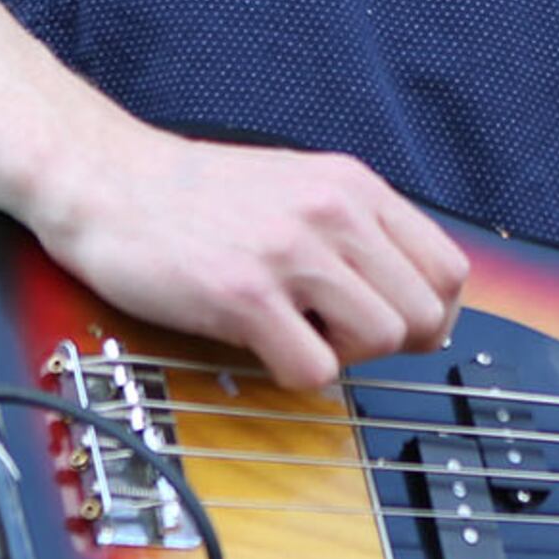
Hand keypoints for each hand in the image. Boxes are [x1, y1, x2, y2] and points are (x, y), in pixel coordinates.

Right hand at [28, 115, 469, 390]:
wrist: (109, 182)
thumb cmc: (198, 196)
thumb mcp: (300, 186)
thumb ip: (356, 229)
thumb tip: (408, 295)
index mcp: (354, 187)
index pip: (448, 270)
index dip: (429, 315)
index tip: (393, 327)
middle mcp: (334, 213)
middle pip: (424, 314)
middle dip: (389, 343)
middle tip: (337, 336)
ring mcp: (291, 253)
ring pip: (381, 340)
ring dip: (344, 356)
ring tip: (297, 334)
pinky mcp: (244, 295)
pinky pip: (314, 368)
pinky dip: (295, 375)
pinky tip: (263, 347)